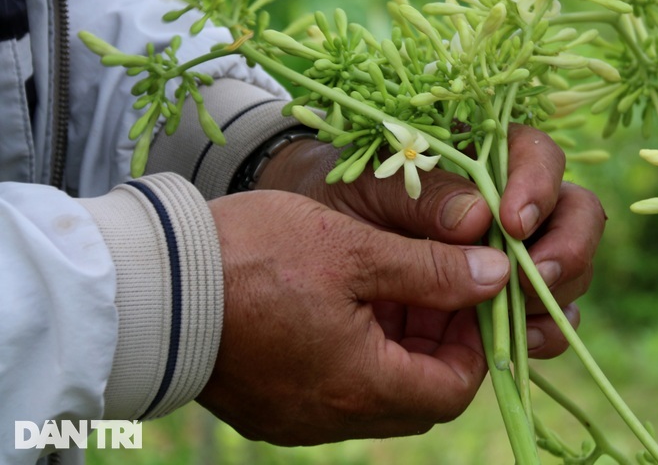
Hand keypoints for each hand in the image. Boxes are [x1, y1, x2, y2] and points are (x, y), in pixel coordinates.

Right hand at [199, 190, 511, 444]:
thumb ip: (433, 269)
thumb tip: (499, 278)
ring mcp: (297, 417)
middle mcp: (332, 417)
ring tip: (390, 283)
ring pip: (378, 392)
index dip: (476, 341)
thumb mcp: (356, 249)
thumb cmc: (255, 256)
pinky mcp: (271, 406)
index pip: (455, 387)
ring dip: (398, 344)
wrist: (149, 282)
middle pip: (419, 394)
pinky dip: (358, 353)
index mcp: (361, 385)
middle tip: (435, 282)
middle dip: (439, 340)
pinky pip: (336, 390)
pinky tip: (346, 303)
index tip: (471, 291)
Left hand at [257, 123, 605, 357]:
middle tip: (532, 277)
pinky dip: (542, 332)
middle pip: (576, 211)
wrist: (306, 244)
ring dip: (558, 294)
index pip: (537, 155)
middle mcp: (512, 203)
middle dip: (566, 246)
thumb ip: (421, 200)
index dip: (538, 185)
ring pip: (570, 267)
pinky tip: (518, 345)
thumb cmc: (338, 198)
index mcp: (485, 156)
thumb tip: (482, 220)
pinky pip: (544, 318)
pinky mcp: (500, 302)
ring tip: (525, 320)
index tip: (511, 222)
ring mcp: (512, 256)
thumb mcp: (368, 189)